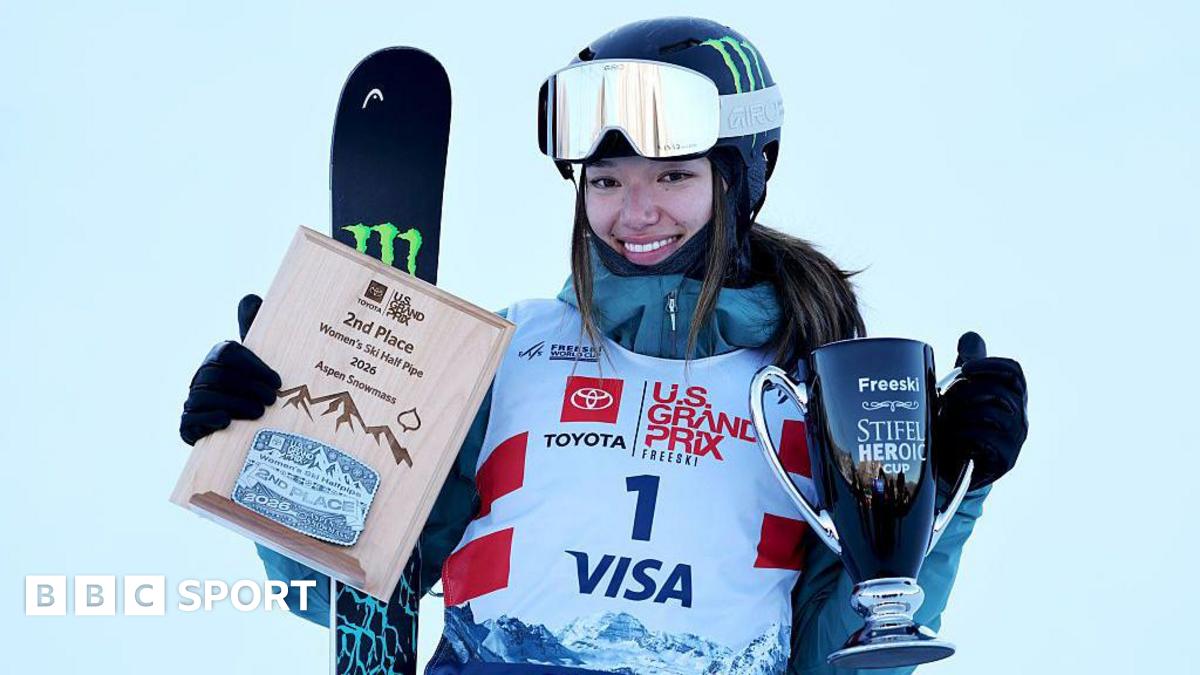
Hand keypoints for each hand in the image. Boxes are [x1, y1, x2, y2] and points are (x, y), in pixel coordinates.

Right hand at [179, 294, 281, 445]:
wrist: (243, 423)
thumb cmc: (256, 384)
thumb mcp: (260, 359)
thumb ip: (255, 329)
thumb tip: (250, 297)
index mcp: (219, 356)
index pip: (229, 353)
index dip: (254, 366)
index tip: (277, 381)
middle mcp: (202, 375)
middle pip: (219, 376)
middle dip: (249, 387)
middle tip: (272, 399)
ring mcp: (193, 399)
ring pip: (206, 397)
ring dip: (235, 404)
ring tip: (259, 412)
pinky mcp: (187, 424)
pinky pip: (190, 419)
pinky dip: (209, 419)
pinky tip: (227, 421)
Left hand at [935, 331, 1027, 490]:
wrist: (952, 470)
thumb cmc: (958, 425)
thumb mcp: (962, 394)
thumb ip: (968, 366)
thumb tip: (970, 335)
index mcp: (1012, 396)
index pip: (1013, 371)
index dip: (990, 365)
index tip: (965, 368)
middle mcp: (1020, 416)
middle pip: (998, 391)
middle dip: (965, 393)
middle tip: (943, 399)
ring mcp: (1015, 439)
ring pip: (991, 413)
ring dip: (961, 414)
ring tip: (944, 420)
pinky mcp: (1006, 460)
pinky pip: (985, 437)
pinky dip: (963, 434)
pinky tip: (951, 437)